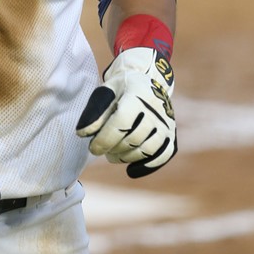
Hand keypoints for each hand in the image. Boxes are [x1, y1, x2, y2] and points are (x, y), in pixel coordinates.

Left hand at [76, 48, 175, 177]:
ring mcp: (166, 123)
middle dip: (112, 149)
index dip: (105, 139)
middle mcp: (155, 110)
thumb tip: (83, 133)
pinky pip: (162, 155)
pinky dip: (146, 166)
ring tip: (112, 154)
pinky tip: (131, 170)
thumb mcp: (105, 92)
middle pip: (132, 139)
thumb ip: (94, 112)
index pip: (121, 123)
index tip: (93, 148)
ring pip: (146, 150)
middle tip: (101, 149)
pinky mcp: (171, 134)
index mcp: (137, 95)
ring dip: (125, 157)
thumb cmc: (121, 90)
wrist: (147, 82)